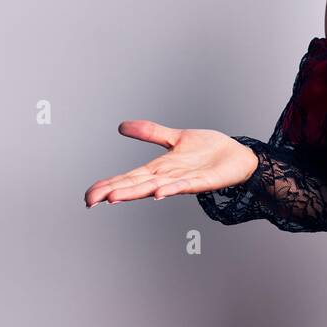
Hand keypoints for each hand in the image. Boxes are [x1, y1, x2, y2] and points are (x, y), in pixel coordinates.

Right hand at [83, 120, 258, 206]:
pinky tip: (158, 193)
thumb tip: (122, 126)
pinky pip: (185, 186)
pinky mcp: (203, 181)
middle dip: (113, 191)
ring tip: (114, 197)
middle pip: (136, 185)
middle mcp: (168, 177)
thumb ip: (151, 133)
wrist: (239, 156)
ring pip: (155, 187)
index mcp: (160, 168)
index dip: (108, 185)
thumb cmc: (209, 151)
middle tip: (90, 200)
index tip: (88, 196)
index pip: (129, 178)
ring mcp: (185, 180)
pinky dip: (171, 189)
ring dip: (136, 193)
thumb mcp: (176, 137)